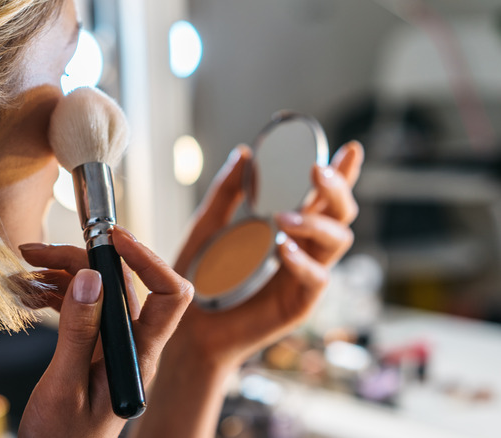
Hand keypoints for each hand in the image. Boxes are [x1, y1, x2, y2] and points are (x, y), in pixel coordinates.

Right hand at [17, 229, 192, 437]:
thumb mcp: (65, 386)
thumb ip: (78, 333)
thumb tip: (92, 277)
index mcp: (138, 356)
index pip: (169, 295)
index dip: (148, 259)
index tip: (111, 238)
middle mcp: (131, 345)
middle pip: (119, 284)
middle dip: (78, 260)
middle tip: (33, 254)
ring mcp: (112, 345)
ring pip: (96, 291)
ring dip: (59, 276)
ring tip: (22, 275)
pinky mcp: (93, 347)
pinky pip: (80, 308)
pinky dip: (55, 295)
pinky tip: (28, 295)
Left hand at [171, 140, 363, 370]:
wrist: (187, 327)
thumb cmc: (201, 278)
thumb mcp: (207, 228)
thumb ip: (226, 193)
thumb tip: (245, 153)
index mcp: (288, 228)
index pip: (322, 196)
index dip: (342, 174)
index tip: (351, 148)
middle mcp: (304, 249)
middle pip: (340, 215)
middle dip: (337, 189)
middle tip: (316, 171)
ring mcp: (304, 276)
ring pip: (338, 242)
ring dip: (315, 223)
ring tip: (284, 217)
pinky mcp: (298, 303)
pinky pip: (316, 279)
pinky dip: (302, 261)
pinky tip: (283, 249)